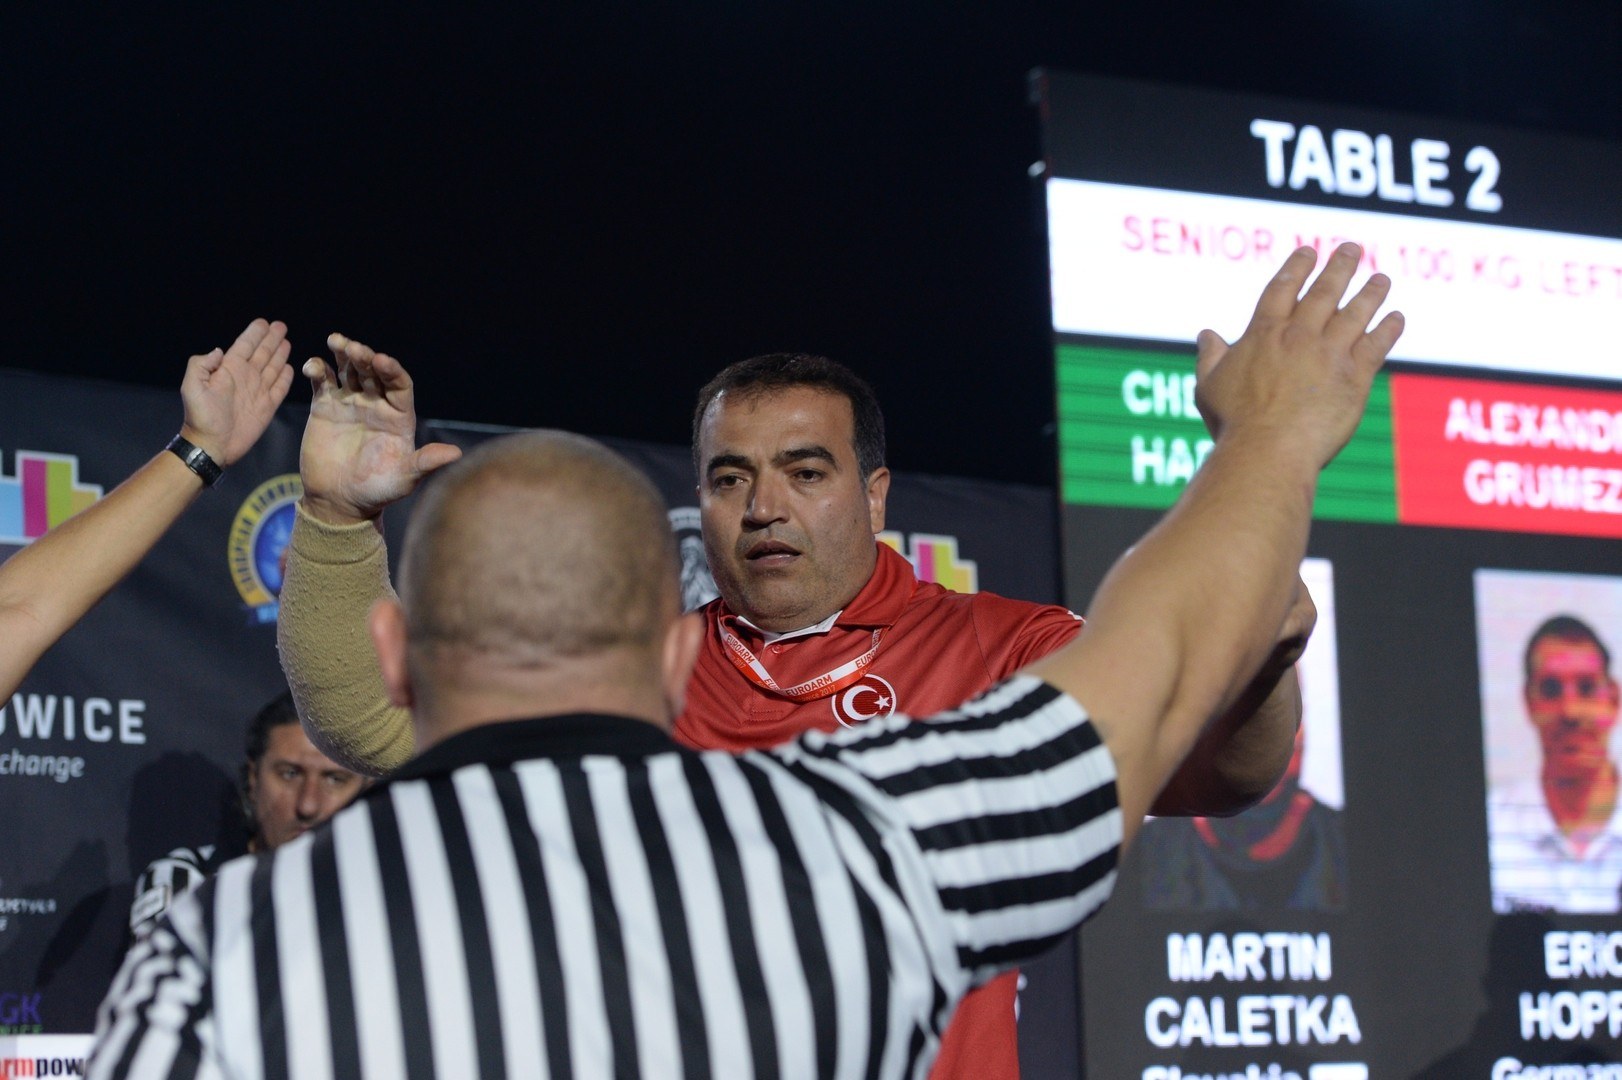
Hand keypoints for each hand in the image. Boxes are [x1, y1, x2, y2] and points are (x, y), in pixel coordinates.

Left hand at [178, 319, 295, 466]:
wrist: (212, 444)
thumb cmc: (201, 416)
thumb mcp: (192, 386)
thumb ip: (201, 364)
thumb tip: (219, 351)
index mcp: (229, 369)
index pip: (245, 345)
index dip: (254, 333)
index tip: (264, 322)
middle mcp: (246, 377)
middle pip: (262, 353)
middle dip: (272, 338)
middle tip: (281, 326)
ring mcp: (258, 391)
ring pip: (273, 367)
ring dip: (280, 354)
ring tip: (286, 342)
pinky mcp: (267, 406)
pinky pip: (280, 388)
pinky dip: (285, 378)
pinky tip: (289, 368)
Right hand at [298, 332, 461, 524]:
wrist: (339, 502)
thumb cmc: (377, 492)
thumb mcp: (404, 479)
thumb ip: (425, 463)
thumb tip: (456, 453)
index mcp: (398, 417)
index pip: (399, 385)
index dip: (392, 371)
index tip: (382, 360)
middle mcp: (376, 405)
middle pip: (373, 373)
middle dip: (365, 357)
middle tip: (354, 348)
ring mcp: (350, 403)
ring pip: (348, 371)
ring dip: (343, 354)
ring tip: (336, 341)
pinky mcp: (325, 407)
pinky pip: (323, 382)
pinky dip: (317, 370)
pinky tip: (312, 366)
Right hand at [1193, 243, 1403, 467]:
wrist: (1269, 449)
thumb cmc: (1234, 422)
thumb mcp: (1210, 386)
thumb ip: (1210, 357)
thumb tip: (1206, 335)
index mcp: (1264, 334)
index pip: (1282, 289)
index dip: (1296, 268)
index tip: (1308, 252)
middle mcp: (1300, 336)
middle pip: (1324, 292)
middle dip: (1340, 267)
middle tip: (1352, 250)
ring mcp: (1330, 354)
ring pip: (1355, 314)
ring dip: (1370, 293)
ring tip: (1381, 279)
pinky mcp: (1354, 377)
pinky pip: (1376, 346)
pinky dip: (1388, 330)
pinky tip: (1396, 318)